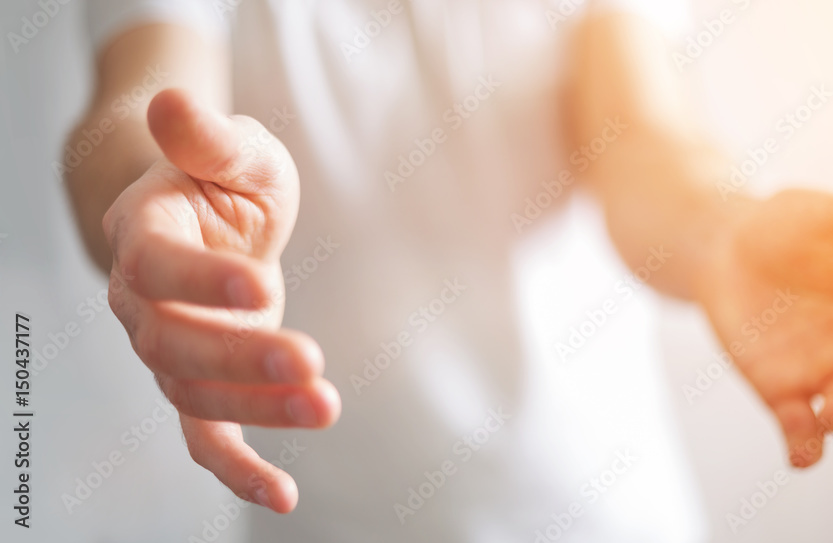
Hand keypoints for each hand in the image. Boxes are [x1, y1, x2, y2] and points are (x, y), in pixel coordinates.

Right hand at [103, 89, 339, 511]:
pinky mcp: (200, 382)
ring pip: (194, 392)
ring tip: (326, 405)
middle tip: (311, 365)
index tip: (262, 285)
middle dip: (241, 359)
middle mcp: (140, 299)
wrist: (209, 217)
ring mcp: (168, 347)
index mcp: (145, 231)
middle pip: (173, 343)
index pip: (157, 264)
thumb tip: (171, 104)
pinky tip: (284, 496)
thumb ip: (211, 137)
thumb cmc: (226, 179)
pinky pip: (205, 436)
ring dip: (258, 408)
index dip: (202, 280)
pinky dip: (239, 469)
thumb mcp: (238, 149)